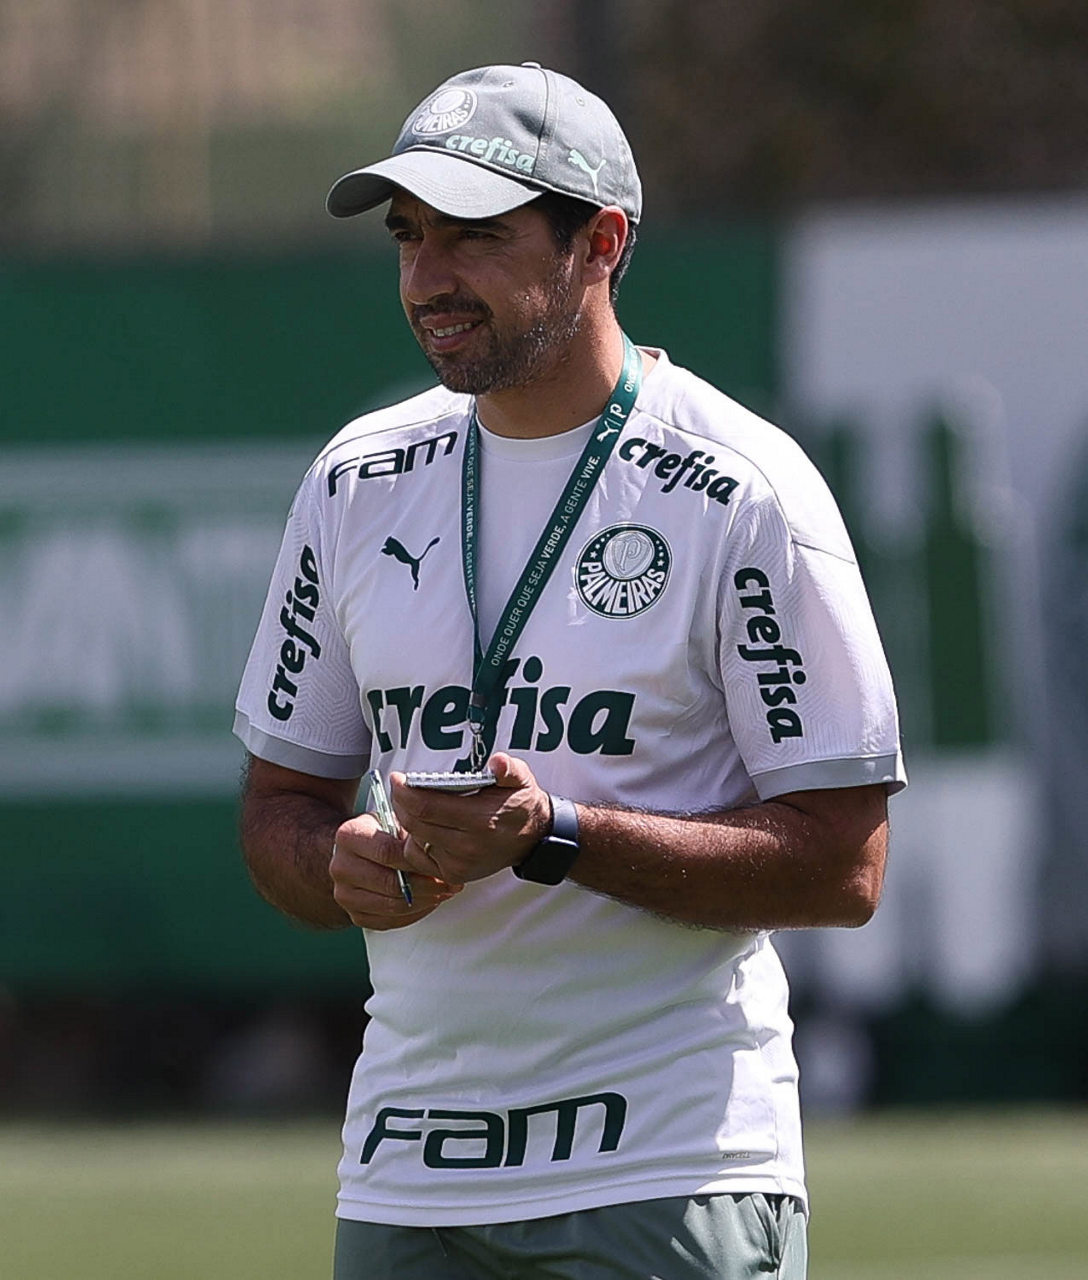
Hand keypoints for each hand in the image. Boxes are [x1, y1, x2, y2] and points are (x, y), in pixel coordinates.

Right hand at [329, 812, 461, 929]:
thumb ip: (410, 833)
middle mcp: (340, 867)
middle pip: (391, 884)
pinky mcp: (354, 915)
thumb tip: (439, 847)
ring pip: (392, 906)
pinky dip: (414, 914)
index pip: (388, 853)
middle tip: (451, 882)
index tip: (442, 864)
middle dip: (427, 885)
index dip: (418, 861)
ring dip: (425, 901)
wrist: (355, 854)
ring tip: (444, 892)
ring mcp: (344, 895)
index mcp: (348, 836)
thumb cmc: (380, 835)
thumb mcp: (392, 821)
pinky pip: (389, 922)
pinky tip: (429, 902)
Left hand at [391, 753, 551, 884]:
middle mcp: (467, 846)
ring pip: (414, 842)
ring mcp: (458, 864)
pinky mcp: (453, 875)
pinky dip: (414, 842)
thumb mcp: (521, 779)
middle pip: (415, 824)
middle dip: (400, 803)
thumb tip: (498, 763)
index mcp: (480, 820)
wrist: (532, 838)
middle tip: (399, 787)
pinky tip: (420, 827)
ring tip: (409, 805)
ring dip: (406, 823)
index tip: (397, 778)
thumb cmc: (519, 804)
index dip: (405, 792)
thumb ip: (509, 768)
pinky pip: (419, 859)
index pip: (426, 807)